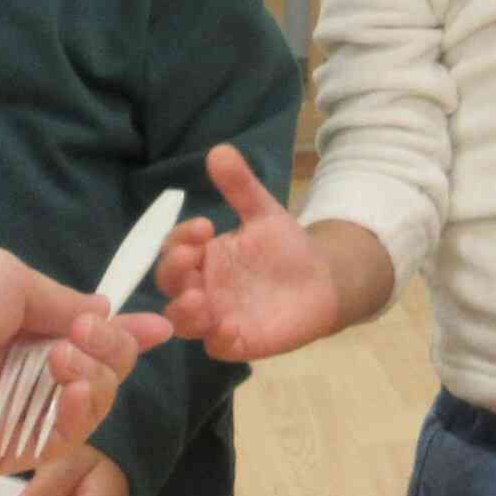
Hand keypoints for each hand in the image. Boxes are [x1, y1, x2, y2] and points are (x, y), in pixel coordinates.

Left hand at [0, 245, 169, 478]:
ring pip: (87, 405)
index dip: (122, 330)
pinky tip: (68, 384)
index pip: (85, 331)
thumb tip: (110, 311)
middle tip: (88, 335)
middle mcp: (14, 368)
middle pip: (97, 369)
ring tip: (67, 356)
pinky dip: (78, 412)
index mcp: (14, 321)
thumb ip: (62, 302)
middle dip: (112, 348)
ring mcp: (6, 412)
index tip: (161, 325)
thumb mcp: (5, 278)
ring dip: (97, 377)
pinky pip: (58, 441)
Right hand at [155, 144, 386, 360]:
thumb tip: (219, 150)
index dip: (181, 239)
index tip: (204, 226)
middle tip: (189, 258)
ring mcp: (215, 316)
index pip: (175, 248)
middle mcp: (201, 287)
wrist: (323, 279)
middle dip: (174, 271)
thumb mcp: (264, 212)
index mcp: (202, 256)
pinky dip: (218, 337)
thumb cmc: (285, 247)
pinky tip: (228, 326)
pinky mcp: (236, 341)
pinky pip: (217, 345)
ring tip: (197, 298)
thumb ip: (241, 186)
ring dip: (185, 310)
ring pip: (184, 320)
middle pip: (171, 284)